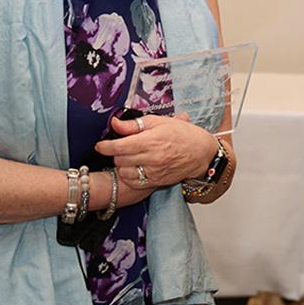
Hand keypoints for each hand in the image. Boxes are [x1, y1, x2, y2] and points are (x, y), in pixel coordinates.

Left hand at [95, 113, 216, 191]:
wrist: (202, 152)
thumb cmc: (182, 134)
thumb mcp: (159, 122)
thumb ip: (134, 125)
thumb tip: (114, 123)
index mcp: (151, 140)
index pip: (119, 146)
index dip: (105, 146)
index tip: (101, 145)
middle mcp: (152, 157)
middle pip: (119, 159)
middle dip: (116, 153)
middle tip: (122, 148)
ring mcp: (155, 171)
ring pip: (125, 172)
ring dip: (122, 165)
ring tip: (129, 158)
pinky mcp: (157, 180)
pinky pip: (135, 182)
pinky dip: (130, 176)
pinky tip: (135, 168)